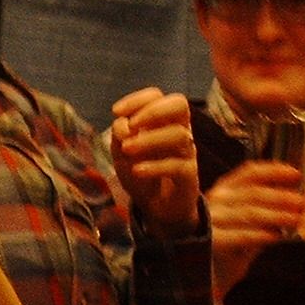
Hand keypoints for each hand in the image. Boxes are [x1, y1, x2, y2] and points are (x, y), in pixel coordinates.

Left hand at [109, 88, 202, 237]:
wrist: (156, 208)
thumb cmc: (141, 173)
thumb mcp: (121, 154)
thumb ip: (119, 136)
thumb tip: (123, 125)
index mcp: (162, 121)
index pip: (156, 96)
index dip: (137, 99)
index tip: (116, 112)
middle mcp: (179, 130)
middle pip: (179, 104)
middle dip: (153, 111)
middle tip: (132, 126)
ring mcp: (186, 152)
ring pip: (179, 134)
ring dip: (149, 140)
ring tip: (127, 150)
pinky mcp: (189, 174)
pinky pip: (178, 165)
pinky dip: (155, 166)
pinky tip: (137, 170)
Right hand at [207, 162, 304, 295]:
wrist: (224, 281)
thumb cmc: (244, 248)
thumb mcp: (266, 222)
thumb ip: (289, 206)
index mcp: (227, 190)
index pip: (250, 173)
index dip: (274, 171)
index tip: (295, 175)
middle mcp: (217, 201)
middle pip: (252, 192)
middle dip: (280, 197)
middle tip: (302, 203)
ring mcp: (213, 221)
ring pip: (249, 212)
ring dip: (276, 215)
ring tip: (296, 219)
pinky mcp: (213, 243)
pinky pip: (240, 236)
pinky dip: (260, 235)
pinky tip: (275, 237)